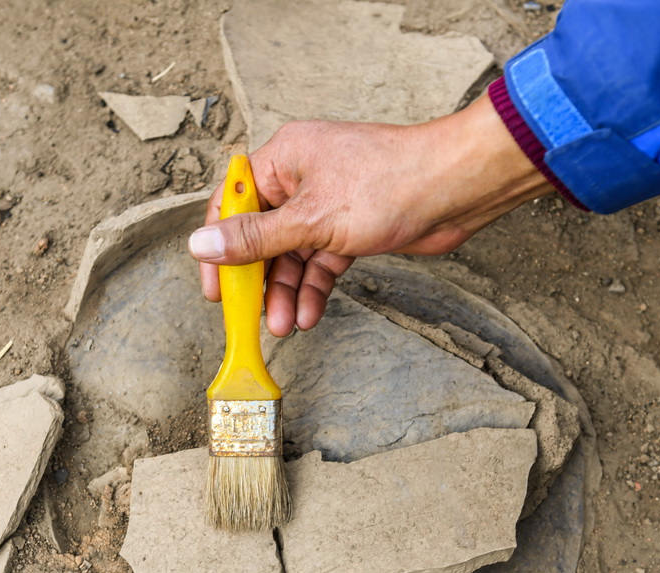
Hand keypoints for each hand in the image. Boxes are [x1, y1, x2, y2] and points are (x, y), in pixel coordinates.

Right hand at [189, 94, 552, 335]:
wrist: (457, 189)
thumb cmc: (390, 183)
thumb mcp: (312, 218)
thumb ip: (255, 238)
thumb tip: (202, 245)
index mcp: (283, 160)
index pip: (232, 204)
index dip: (218, 246)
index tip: (215, 287)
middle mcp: (300, 180)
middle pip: (261, 236)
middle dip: (257, 280)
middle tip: (249, 317)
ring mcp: (326, 206)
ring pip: (292, 255)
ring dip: (286, 291)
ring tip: (283, 325)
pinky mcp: (350, 229)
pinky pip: (320, 263)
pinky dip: (314, 288)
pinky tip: (309, 313)